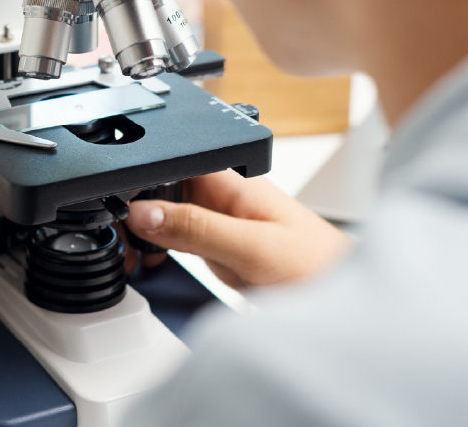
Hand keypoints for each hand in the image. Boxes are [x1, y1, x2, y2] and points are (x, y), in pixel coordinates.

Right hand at [124, 170, 350, 287]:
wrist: (348, 304)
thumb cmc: (320, 268)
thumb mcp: (252, 249)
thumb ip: (197, 227)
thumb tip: (143, 211)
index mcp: (233, 182)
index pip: (172, 162)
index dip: (141, 179)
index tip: (119, 210)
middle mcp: (224, 198)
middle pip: (162, 189)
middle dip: (135, 211)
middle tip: (122, 244)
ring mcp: (221, 223)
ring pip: (166, 216)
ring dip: (144, 233)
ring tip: (132, 257)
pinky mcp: (221, 248)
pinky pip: (178, 240)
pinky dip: (159, 250)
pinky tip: (152, 264)